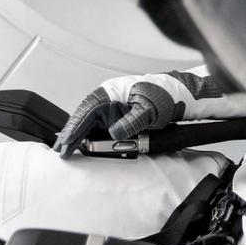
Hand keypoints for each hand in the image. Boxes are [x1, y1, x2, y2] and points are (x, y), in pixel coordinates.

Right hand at [53, 70, 245, 157]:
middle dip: (71, 134)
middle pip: (84, 117)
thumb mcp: (150, 110)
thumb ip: (132, 122)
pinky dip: (91, 137)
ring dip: (79, 137)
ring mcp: (113, 107)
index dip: (74, 129)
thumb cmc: (168, 95)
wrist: (184, 94)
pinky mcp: (119, 115)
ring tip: (67, 151)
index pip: (86, 112)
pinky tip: (86, 147)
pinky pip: (101, 127)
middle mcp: (108, 98)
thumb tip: (115, 134)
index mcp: (110, 92)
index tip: (65, 144)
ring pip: (90, 123)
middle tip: (61, 151)